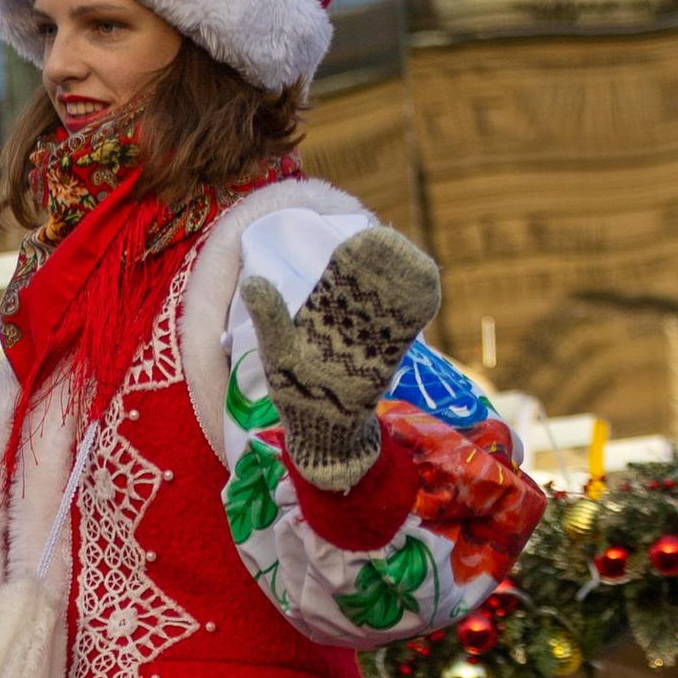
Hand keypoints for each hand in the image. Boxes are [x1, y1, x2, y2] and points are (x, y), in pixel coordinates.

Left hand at [238, 225, 440, 495]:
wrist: (323, 435)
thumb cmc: (297, 393)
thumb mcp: (280, 353)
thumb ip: (271, 318)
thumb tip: (251, 281)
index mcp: (323, 318)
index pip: (339, 280)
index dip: (349, 260)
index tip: (354, 242)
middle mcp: (350, 325)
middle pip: (370, 287)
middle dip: (381, 265)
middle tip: (386, 242)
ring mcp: (372, 342)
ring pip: (390, 306)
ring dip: (403, 285)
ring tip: (410, 264)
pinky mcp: (388, 361)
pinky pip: (404, 333)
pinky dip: (415, 314)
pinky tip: (426, 294)